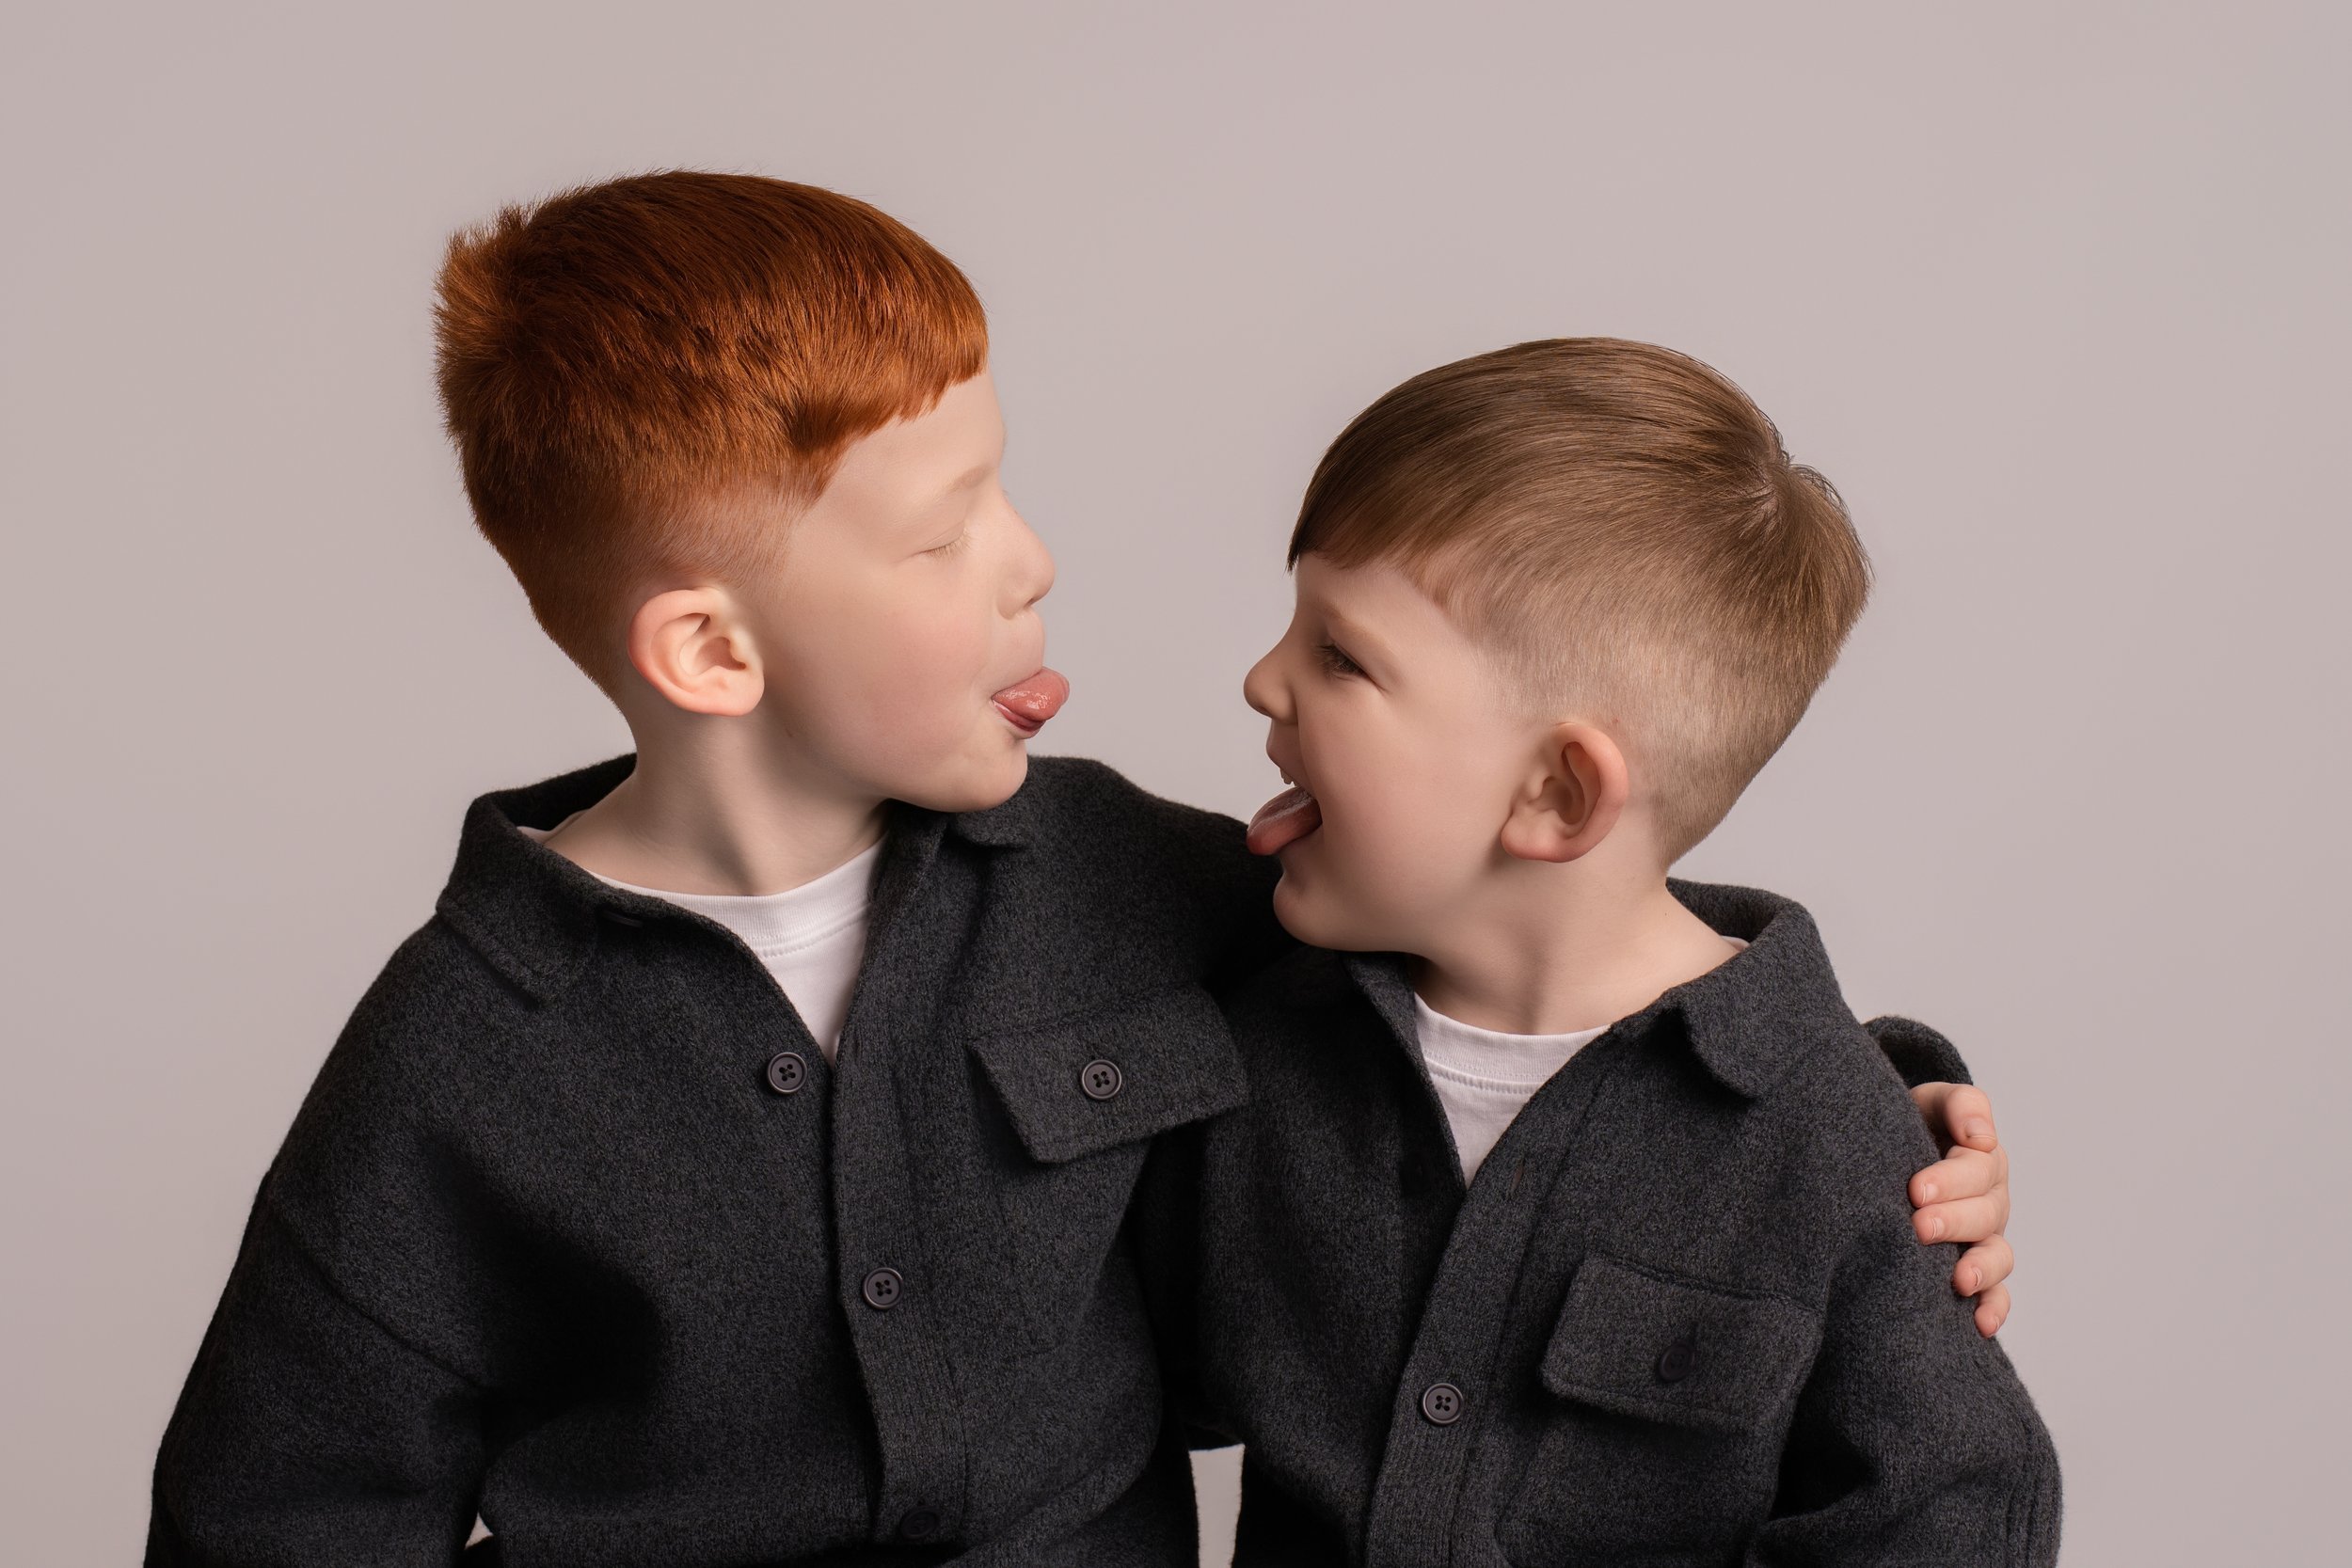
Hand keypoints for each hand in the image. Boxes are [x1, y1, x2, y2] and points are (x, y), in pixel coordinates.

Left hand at [1905, 1081, 2011, 1337]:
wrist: (1881, 1154)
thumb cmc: (1903, 1123)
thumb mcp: (1926, 1102)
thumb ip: (1958, 1105)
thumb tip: (1982, 1136)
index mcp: (1979, 1154)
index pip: (1978, 1164)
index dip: (1952, 1178)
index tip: (1916, 1189)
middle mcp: (1988, 1195)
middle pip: (1987, 1211)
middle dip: (1955, 1220)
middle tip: (1919, 1225)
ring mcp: (1985, 1234)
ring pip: (1997, 1253)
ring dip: (1982, 1268)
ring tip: (1959, 1279)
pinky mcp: (1977, 1269)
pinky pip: (1996, 1294)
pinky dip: (1993, 1308)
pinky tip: (1980, 1324)